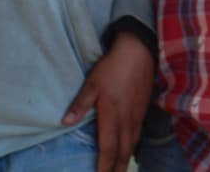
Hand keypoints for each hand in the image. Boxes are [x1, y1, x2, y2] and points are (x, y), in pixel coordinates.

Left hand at [61, 32, 154, 171]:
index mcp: (112, 114)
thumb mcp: (92, 83)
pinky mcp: (144, 107)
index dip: (105, 165)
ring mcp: (137, 113)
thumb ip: (81, 104)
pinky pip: (138, 132)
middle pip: (124, 150)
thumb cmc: (112, 67)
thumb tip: (65, 123)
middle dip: (118, 167)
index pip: (109, 147)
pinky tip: (130, 147)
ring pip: (133, 142)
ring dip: (127, 158)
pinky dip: (133, 145)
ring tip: (122, 169)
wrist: (139, 50)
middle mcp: (127, 118)